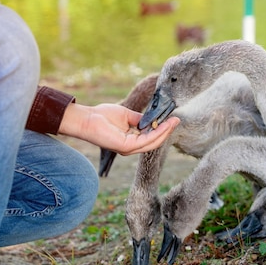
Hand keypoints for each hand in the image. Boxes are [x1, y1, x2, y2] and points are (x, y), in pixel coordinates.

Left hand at [58, 102, 179, 154]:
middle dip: (167, 131)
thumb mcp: (127, 116)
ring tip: (173, 122)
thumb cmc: (102, 116)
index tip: (172, 119)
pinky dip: (157, 132)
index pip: (151, 138)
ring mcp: (129, 148)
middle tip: (177, 120)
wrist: (88, 119)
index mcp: (131, 141)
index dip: (162, 129)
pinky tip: (163, 125)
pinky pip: (146, 140)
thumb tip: (152, 119)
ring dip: (165, 132)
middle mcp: (131, 147)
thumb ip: (140, 119)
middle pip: (155, 142)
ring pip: (153, 142)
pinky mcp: (126, 146)